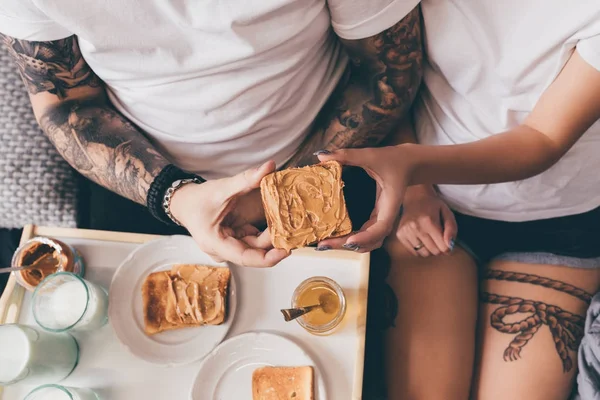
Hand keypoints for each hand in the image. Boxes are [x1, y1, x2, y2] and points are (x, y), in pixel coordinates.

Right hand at [170, 161, 288, 266]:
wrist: (184, 202)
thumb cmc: (197, 200)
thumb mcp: (221, 189)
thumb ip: (246, 179)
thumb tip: (269, 166)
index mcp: (216, 244)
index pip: (246, 258)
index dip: (268, 258)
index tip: (286, 250)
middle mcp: (224, 249)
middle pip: (254, 252)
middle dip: (275, 243)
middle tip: (295, 232)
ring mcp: (230, 246)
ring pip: (256, 246)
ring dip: (272, 236)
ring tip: (290, 225)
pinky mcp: (235, 239)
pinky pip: (254, 239)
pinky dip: (266, 232)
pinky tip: (279, 222)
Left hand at [316, 146, 408, 251]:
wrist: (411, 163)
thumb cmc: (395, 160)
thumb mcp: (371, 155)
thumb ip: (347, 155)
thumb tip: (321, 155)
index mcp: (390, 205)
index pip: (380, 228)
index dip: (365, 237)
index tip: (348, 242)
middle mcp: (386, 216)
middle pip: (370, 241)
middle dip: (347, 245)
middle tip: (323, 244)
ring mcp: (381, 218)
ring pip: (367, 241)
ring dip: (348, 244)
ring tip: (326, 243)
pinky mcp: (376, 217)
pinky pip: (364, 233)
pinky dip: (351, 237)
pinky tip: (334, 235)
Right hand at [395, 186, 456, 256]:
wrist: (415, 198)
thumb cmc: (433, 206)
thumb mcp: (447, 213)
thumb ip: (451, 229)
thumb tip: (450, 246)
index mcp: (429, 221)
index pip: (443, 247)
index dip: (448, 247)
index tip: (447, 242)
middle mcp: (416, 227)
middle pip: (434, 251)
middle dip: (439, 248)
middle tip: (438, 238)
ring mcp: (406, 232)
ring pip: (424, 254)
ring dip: (429, 249)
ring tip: (429, 238)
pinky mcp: (400, 235)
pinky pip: (414, 252)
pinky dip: (420, 249)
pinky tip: (421, 239)